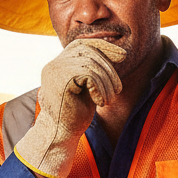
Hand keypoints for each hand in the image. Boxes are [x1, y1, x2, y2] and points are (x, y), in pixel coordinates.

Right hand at [14, 39, 125, 177]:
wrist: (60, 134)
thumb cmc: (75, 113)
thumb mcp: (87, 86)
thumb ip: (95, 69)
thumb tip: (120, 53)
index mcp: (59, 63)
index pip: (83, 44)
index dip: (104, 46)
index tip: (123, 56)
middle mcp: (55, 63)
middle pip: (90, 52)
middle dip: (109, 69)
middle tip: (118, 89)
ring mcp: (56, 70)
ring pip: (91, 64)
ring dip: (107, 83)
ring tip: (109, 99)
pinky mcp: (61, 79)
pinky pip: (89, 74)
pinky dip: (100, 88)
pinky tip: (100, 102)